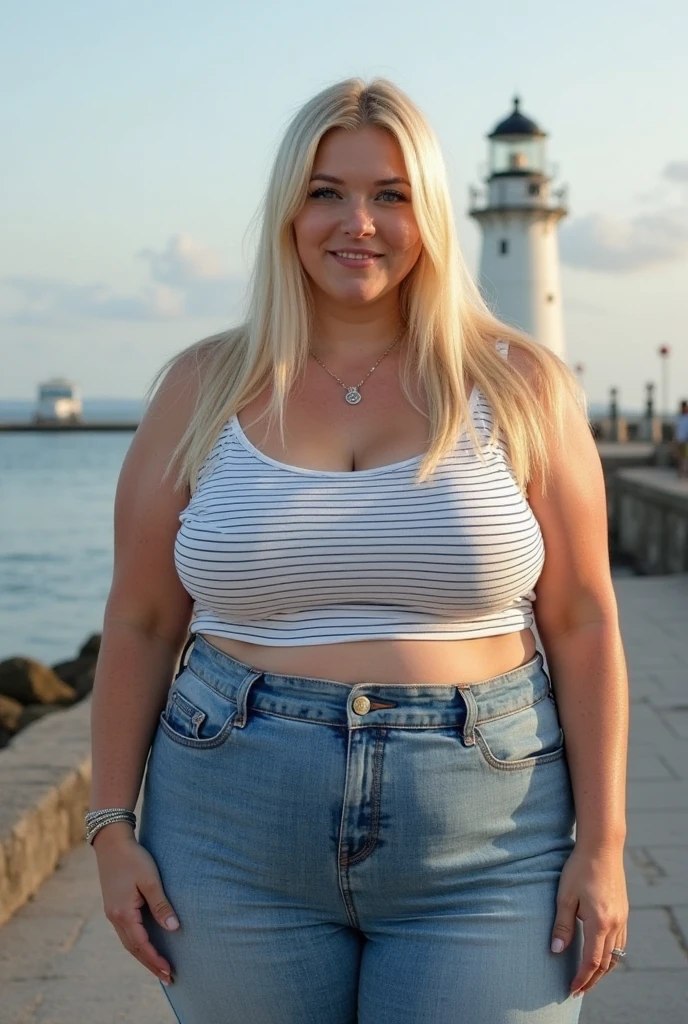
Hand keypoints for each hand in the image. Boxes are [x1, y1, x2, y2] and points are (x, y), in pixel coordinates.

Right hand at [93, 826, 179, 984]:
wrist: (112, 842)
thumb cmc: (134, 858)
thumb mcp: (150, 880)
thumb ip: (161, 905)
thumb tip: (174, 929)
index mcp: (123, 913)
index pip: (141, 945)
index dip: (155, 960)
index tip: (170, 971)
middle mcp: (114, 917)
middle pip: (133, 949)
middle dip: (150, 964)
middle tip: (168, 978)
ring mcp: (112, 912)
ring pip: (128, 942)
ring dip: (143, 956)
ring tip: (159, 967)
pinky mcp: (114, 906)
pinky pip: (126, 933)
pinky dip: (137, 943)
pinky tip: (146, 946)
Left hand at [550, 843, 628, 997]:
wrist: (602, 846)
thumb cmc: (580, 868)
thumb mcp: (565, 896)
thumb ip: (562, 925)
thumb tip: (556, 951)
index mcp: (600, 922)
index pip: (592, 961)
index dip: (582, 978)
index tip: (572, 989)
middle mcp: (615, 924)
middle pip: (607, 963)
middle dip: (593, 979)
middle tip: (579, 990)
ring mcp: (622, 918)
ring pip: (616, 955)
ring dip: (603, 969)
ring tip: (589, 977)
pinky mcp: (624, 911)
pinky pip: (620, 942)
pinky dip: (611, 955)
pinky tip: (601, 954)